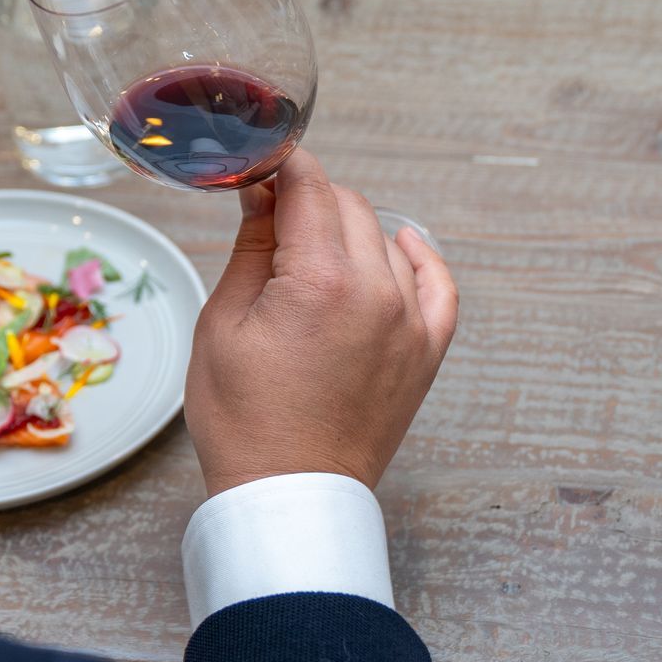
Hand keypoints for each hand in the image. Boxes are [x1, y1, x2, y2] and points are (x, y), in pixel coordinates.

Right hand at [183, 149, 458, 497]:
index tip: (257, 169)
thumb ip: (251, 248)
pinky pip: (437, 284)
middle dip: (307, 200)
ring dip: (346, 233)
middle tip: (269, 219)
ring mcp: (410, 322)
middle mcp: (377, 293)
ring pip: (382, 240)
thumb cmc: (244, 420)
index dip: (280, 166)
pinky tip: (400, 244)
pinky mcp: (426, 351)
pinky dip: (418, 257)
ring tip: (307, 260)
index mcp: (319, 282)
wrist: (290, 494)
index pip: (309, 186)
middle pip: (348, 205)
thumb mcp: (223, 323)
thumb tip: (262, 193)